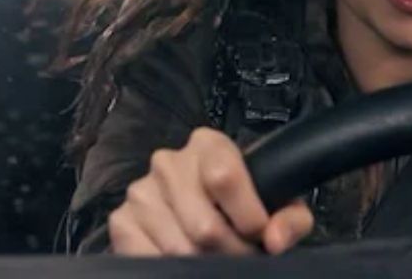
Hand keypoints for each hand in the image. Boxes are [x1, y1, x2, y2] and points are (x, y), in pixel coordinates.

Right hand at [108, 127, 313, 256]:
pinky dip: (173, 268)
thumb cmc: (243, 204)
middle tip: (241, 256)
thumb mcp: (278, 203)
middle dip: (230, 251)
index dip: (248, 216)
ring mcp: (141, 192)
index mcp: (208, 145)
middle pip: (205, 225)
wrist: (207, 209)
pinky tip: (187, 261)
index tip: (259, 233)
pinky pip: (149, 258)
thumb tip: (273, 240)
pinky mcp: (121, 221)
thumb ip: (289, 218)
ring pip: (180, 248)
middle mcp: (169, 162)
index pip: (224, 176)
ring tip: (217, 258)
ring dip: (204, 264)